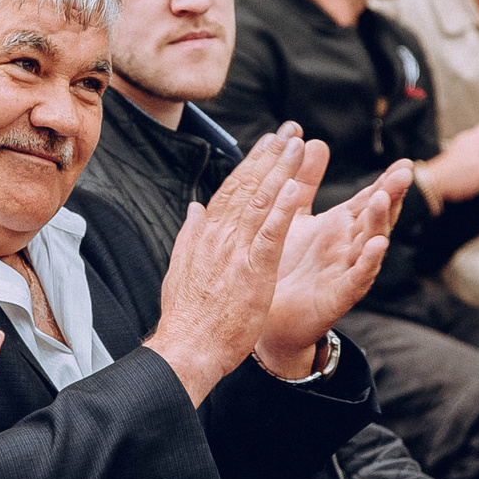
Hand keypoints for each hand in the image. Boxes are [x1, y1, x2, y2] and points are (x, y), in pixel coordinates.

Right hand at [146, 127, 316, 403]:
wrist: (186, 348)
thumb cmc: (188, 316)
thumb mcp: (181, 268)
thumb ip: (190, 235)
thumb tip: (194, 209)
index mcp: (205, 234)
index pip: (231, 189)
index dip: (251, 163)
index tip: (267, 142)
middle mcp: (219, 235)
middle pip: (247, 186)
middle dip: (270, 156)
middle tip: (289, 131)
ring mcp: (235, 251)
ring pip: (259, 201)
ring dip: (280, 170)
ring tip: (297, 145)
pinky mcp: (252, 270)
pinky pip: (270, 234)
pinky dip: (281, 208)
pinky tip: (294, 188)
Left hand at [257, 160, 404, 371]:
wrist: (271, 317)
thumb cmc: (286, 266)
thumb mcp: (296, 217)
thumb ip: (306, 182)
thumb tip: (315, 141)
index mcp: (340, 226)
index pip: (368, 199)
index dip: (386, 182)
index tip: (404, 162)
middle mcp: (349, 245)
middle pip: (376, 217)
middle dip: (391, 195)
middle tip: (404, 173)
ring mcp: (347, 269)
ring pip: (370, 243)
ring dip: (378, 221)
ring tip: (382, 199)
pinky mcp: (339, 294)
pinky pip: (358, 276)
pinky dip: (369, 261)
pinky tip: (377, 245)